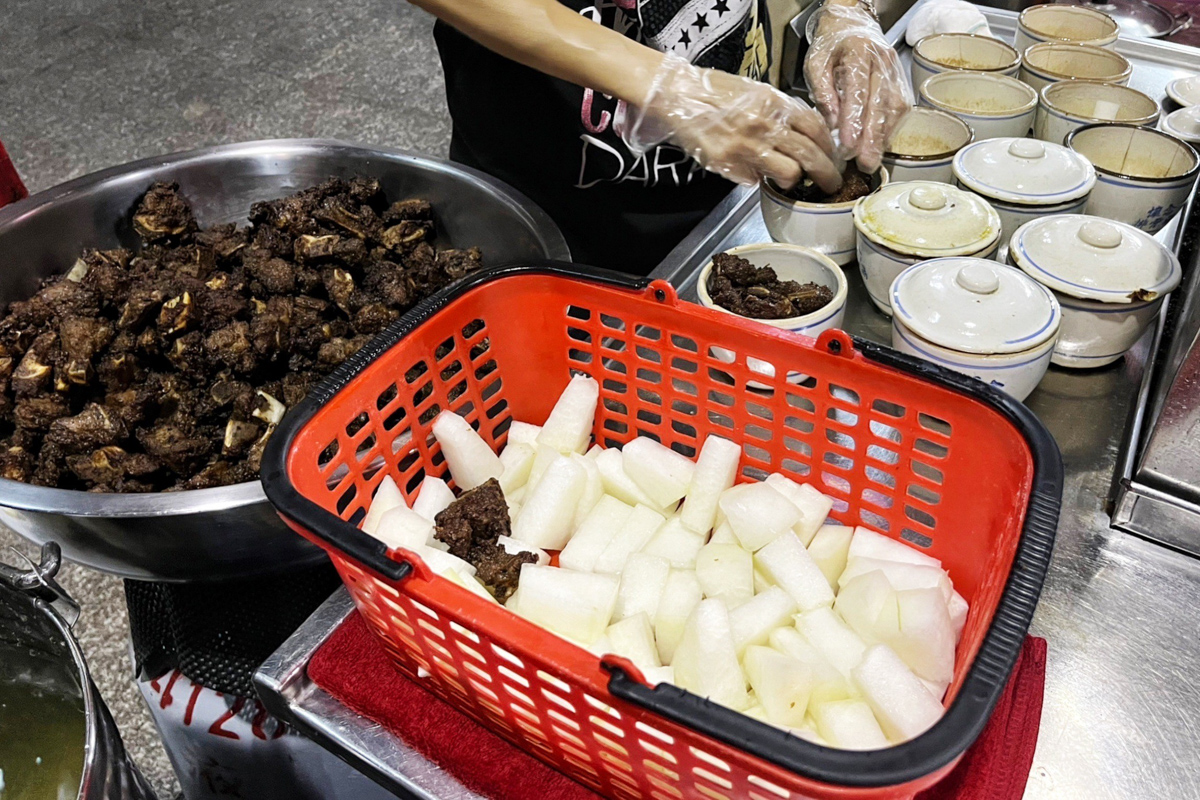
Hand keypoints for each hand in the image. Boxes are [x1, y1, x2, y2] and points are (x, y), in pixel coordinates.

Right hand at [627, 54, 843, 192]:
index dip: (829, 146)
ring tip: (792, 182)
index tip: (833, 156)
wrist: (678, 96)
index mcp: (775, 103)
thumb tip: (802, 135)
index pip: (816, 127)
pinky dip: (758, 179)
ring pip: (789, 172)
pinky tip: (754, 172)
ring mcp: (747, 147)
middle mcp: (765, 125)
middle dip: (826, 173)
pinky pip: (754, 180)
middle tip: (831, 184)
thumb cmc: (714, 92)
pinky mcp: (729, 164)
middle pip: (810, 154)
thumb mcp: (756, 92)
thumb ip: (780, 112)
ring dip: (794, 180)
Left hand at [805, 3, 912, 172]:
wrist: (852, 25)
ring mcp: (895, 71)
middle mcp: (882, 60)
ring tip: (870, 160)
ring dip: (883, 137)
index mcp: (857, 52)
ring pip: (894, 107)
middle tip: (864, 162)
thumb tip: (831, 123)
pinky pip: (900, 109)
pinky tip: (879, 146)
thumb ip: (822, 91)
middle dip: (872, 136)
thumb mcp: (815, 63)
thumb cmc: (831, 46)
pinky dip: (890, 130)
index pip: (858, 90)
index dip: (854, 120)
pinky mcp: (900, 82)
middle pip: (880, 103)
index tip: (848, 145)